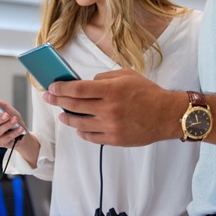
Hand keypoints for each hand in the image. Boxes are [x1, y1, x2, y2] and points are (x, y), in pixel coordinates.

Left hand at [43, 68, 183, 145]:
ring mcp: (111, 126)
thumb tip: (85, 84)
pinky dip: (81, 132)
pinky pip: (90, 137)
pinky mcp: (114, 140)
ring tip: (62, 114)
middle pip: (74, 106)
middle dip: (57, 101)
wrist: (167, 115)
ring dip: (67, 118)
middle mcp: (109, 109)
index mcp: (111, 90)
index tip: (52, 87)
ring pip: (79, 124)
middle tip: (48, 98)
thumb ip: (104, 78)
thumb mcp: (126, 75)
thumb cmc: (148, 92)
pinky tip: (78, 127)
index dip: (60, 88)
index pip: (77, 89)